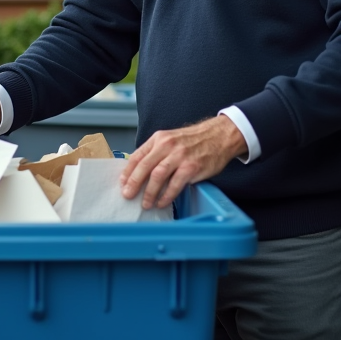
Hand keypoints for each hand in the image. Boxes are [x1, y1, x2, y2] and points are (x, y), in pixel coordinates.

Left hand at [120, 115, 247, 208]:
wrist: (219, 135)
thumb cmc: (194, 141)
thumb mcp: (171, 139)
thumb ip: (156, 152)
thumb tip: (139, 171)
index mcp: (159, 138)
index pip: (137, 155)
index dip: (128, 171)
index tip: (122, 183)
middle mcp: (167, 145)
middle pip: (144, 166)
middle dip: (134, 183)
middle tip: (127, 196)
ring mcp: (179, 156)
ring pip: (157, 176)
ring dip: (149, 193)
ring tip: (145, 203)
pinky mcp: (191, 167)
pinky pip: (175, 184)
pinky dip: (167, 196)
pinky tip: (162, 202)